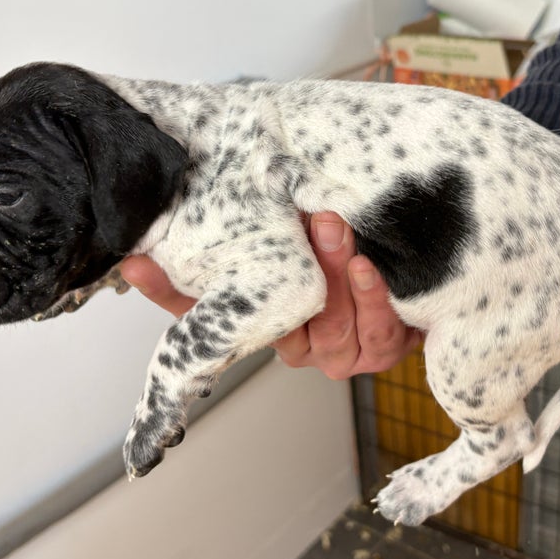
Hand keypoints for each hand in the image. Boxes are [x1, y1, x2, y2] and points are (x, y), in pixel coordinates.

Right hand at [119, 212, 421, 379]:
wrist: (421, 266)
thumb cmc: (345, 243)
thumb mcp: (289, 222)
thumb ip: (243, 219)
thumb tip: (169, 208)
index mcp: (257, 320)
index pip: (198, 313)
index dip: (166, 291)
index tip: (138, 262)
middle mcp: (290, 342)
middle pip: (274, 323)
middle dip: (289, 270)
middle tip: (300, 219)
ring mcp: (335, 350)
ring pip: (329, 330)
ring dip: (333, 277)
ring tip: (334, 228)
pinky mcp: (378, 349)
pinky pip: (375, 334)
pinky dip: (371, 299)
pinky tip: (367, 266)